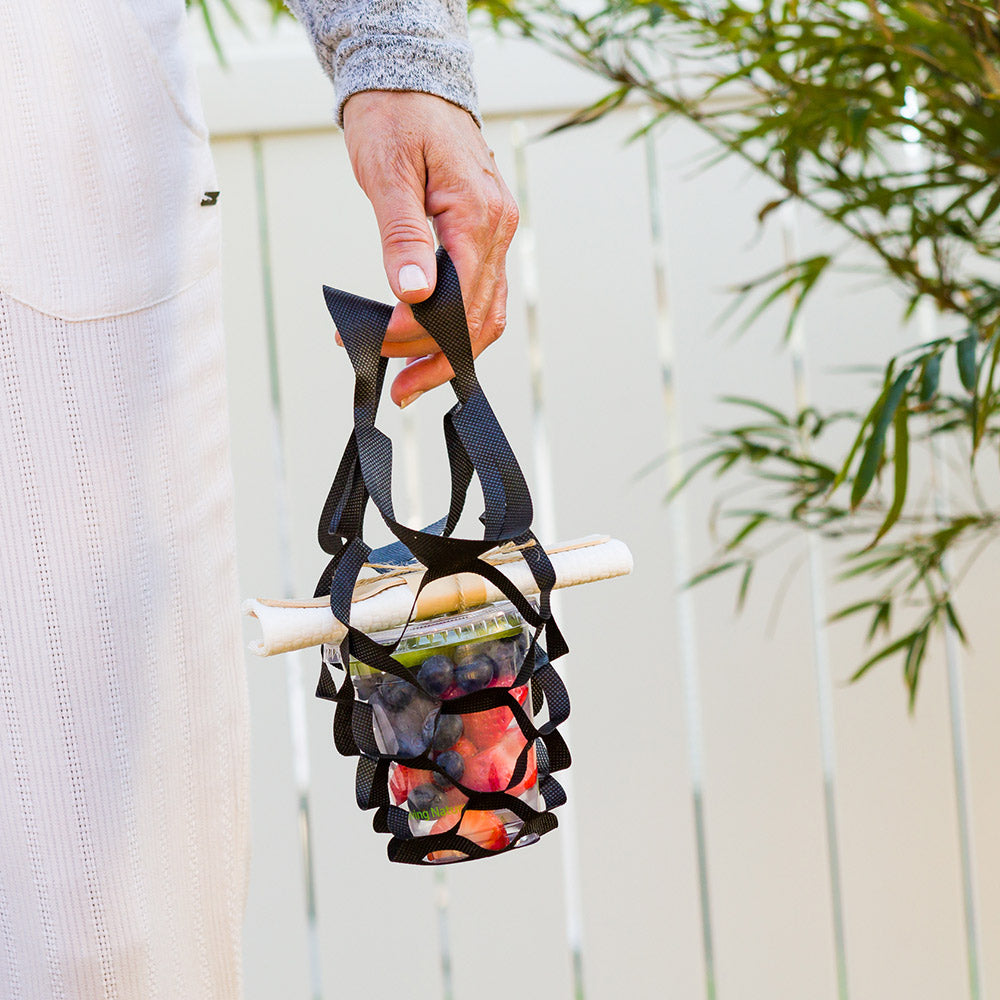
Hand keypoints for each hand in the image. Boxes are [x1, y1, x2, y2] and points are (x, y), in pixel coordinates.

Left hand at [342, 90, 517, 406]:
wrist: (413, 82)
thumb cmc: (396, 118)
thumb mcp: (387, 172)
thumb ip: (402, 236)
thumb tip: (413, 293)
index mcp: (477, 215)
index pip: (456, 298)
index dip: (416, 331)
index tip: (373, 343)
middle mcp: (498, 229)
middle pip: (480, 319)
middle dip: (437, 360)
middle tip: (399, 389)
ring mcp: (497, 233)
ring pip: (487, 315)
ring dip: (451, 354)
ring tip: (411, 380)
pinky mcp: (486, 236)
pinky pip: (481, 295)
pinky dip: (458, 328)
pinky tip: (429, 344)